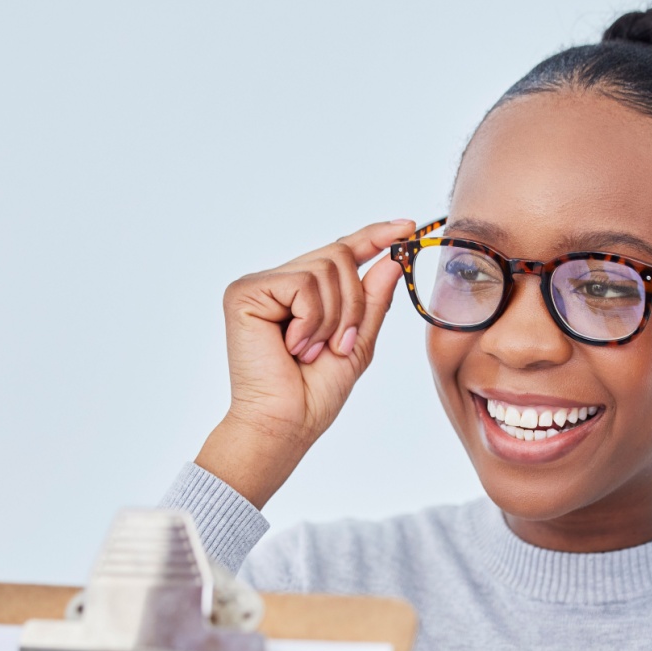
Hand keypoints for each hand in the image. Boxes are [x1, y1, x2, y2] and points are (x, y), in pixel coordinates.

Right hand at [197, 220, 413, 507]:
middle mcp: (278, 283)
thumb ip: (372, 300)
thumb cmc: (314, 394)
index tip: (407, 226)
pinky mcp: (244, 293)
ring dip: (334, 318)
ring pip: (324, 269)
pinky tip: (294, 346)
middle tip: (340, 345)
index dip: (373, 237)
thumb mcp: (358, 342)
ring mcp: (259, 285)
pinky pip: (302, 284)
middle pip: (338, 257)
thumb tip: (391, 259)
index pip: (341, 252)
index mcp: (302, 294)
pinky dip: (311, 320)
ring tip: (313, 351)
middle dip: (354, 305)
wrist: (286, 424)